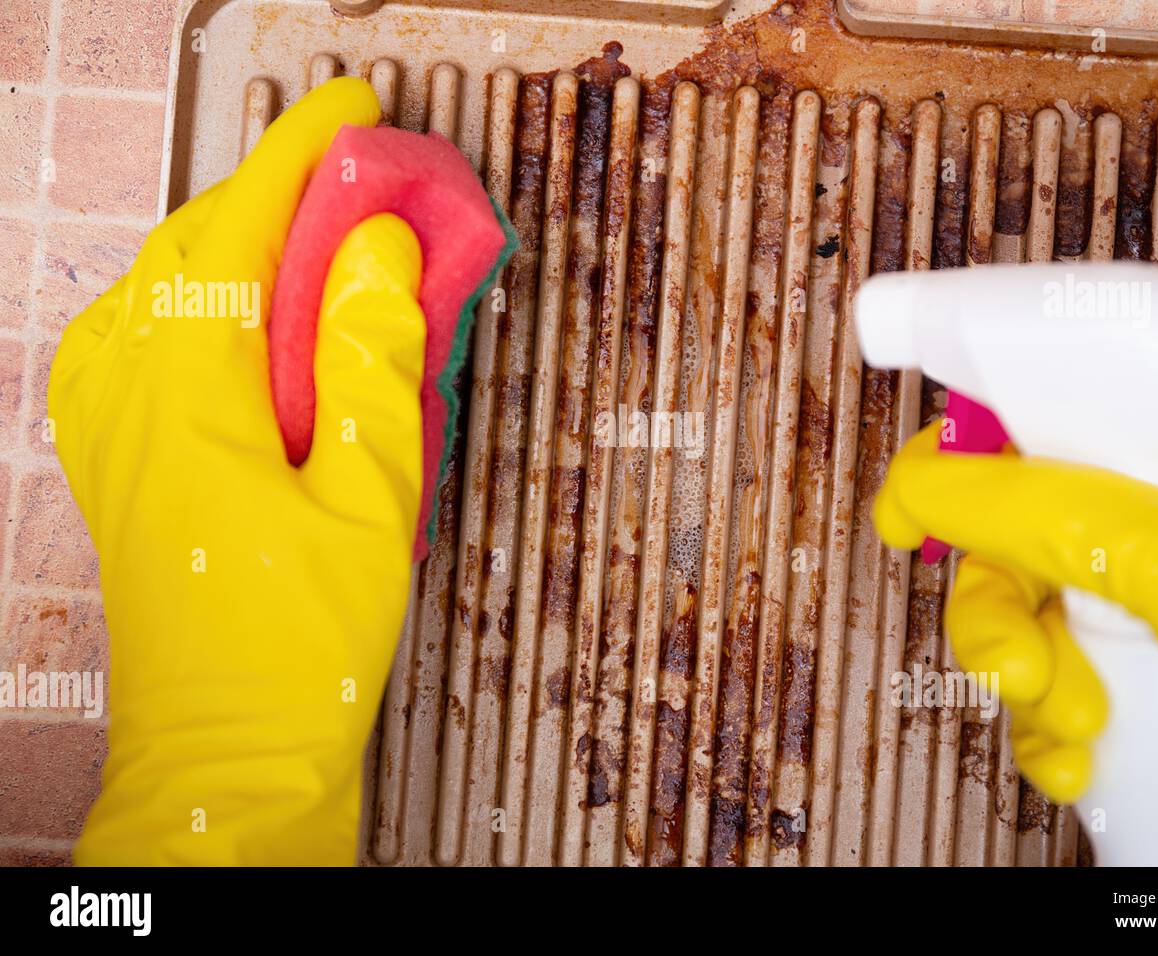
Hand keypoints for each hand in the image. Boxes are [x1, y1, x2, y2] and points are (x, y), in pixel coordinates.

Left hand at [50, 78, 425, 863]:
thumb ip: (371, 363)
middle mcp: (126, 404)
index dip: (299, 162)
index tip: (350, 115)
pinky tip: (233, 326)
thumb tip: (374, 259)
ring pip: (154, 292)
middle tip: (348, 176)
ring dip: (229, 245)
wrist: (230, 754)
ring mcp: (110, 436)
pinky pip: (136, 346)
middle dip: (267, 195)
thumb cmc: (295, 649)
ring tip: (302, 240)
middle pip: (186, 249)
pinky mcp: (120, 469)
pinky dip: (191, 306)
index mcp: (184, 400)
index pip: (237, 234)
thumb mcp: (368, 498)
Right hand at [875, 419, 1157, 802]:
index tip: (908, 484)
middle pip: (1036, 515)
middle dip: (1001, 592)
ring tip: (1060, 718)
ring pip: (1044, 605)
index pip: (1075, 383)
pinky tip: (1077, 756)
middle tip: (1007, 654)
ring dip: (1024, 670)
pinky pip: (1073, 676)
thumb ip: (1055, 513)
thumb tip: (938, 482)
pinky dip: (1054, 725)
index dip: (982, 413)